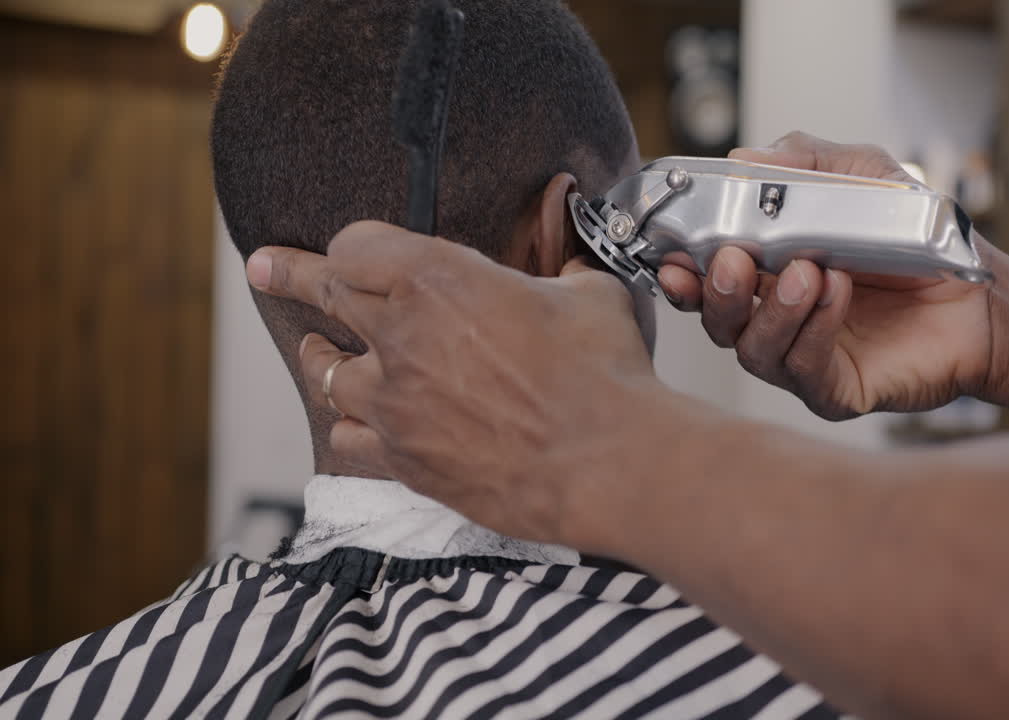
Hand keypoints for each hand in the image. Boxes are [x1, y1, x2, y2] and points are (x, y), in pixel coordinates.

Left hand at [245, 221, 660, 542]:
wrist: (605, 462)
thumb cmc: (603, 374)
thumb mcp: (588, 296)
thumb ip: (560, 275)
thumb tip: (568, 271)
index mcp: (438, 278)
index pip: (356, 245)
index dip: (355, 243)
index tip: (347, 247)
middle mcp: (401, 336)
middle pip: (326, 295)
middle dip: (289, 274)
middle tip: (263, 267)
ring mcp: (395, 403)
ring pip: (328, 373)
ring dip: (323, 357)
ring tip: (318, 350)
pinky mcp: (403, 460)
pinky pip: (347, 437)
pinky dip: (351, 425)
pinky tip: (357, 423)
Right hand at [659, 131, 995, 418]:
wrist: (979, 297)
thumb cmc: (916, 243)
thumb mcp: (863, 177)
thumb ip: (806, 162)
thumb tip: (746, 158)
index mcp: (767, 273)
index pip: (705, 279)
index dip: (681, 272)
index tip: (671, 257)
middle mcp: (776, 320)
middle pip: (717, 321)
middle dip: (716, 293)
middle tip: (734, 260)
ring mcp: (802, 359)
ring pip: (754, 350)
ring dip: (773, 310)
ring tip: (808, 272)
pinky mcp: (835, 390)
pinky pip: (805, 370)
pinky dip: (814, 329)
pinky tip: (836, 293)